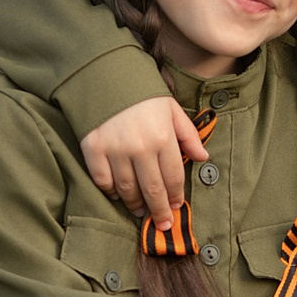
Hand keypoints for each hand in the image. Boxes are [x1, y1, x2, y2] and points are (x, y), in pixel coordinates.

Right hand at [80, 96, 206, 218]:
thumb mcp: (171, 108)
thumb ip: (188, 135)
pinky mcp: (93, 148)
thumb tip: (203, 158)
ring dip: (135, 204)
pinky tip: (117, 195)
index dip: (175, 197)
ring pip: (127, 189)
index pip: (173, 177)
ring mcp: (115, 149)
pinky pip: (103, 180)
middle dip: (159, 211)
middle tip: (162, 224)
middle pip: (152, 190)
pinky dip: (110, 191)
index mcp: (162, 137)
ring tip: (141, 211)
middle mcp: (140, 147)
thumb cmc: (142, 92)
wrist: (105, 73)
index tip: (175, 208)